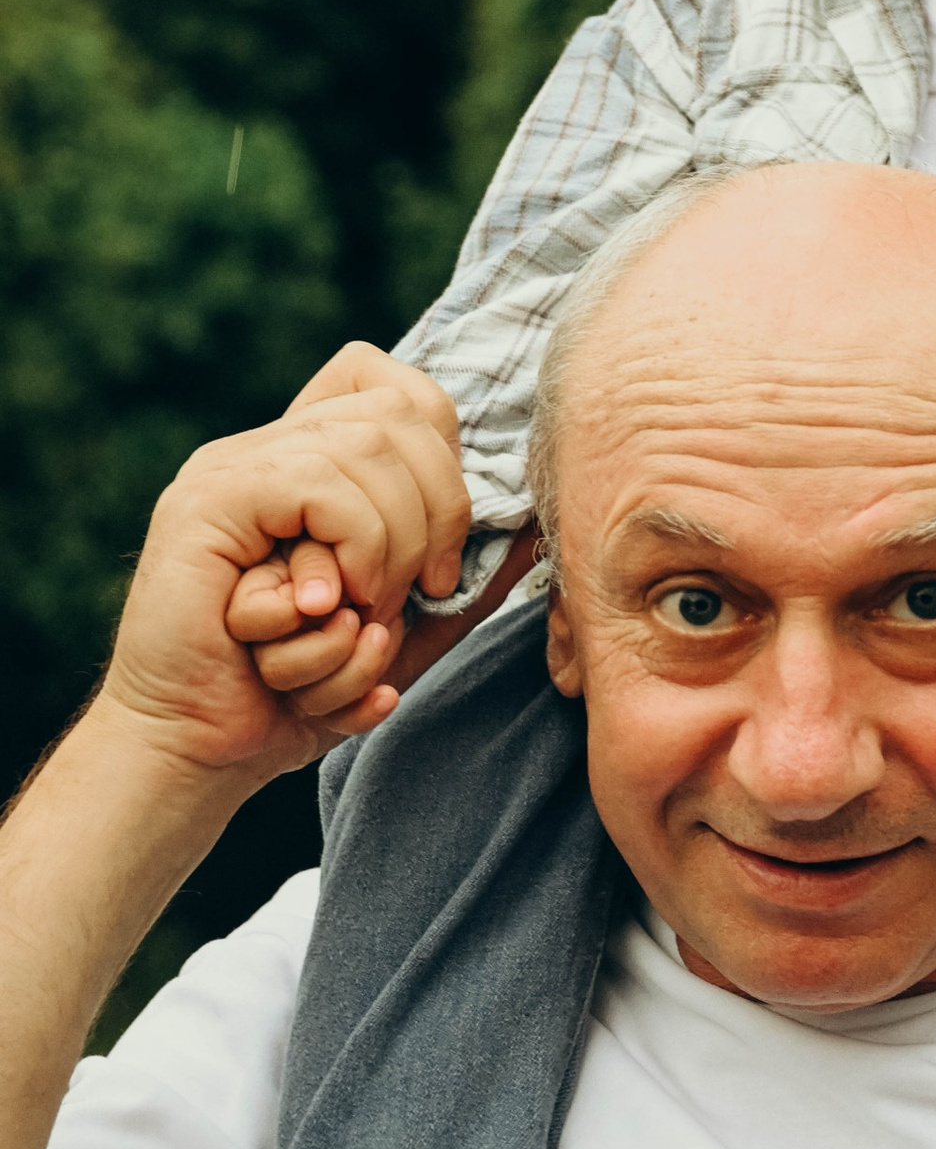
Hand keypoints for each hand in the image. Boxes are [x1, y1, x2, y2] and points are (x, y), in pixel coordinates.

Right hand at [107, 345, 469, 791]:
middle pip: (399, 415)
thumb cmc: (289, 698)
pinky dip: (348, 553)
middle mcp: (266, 449)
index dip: (445, 458)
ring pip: (366, 447)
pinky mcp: (207, 501)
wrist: (193, 754)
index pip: (400, 393)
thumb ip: (458, 583)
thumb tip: (530, 528)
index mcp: (306, 466)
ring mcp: (231, 467)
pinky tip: (323, 613)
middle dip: (435, 513)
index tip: (439, 557)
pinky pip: (317, 487)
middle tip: (409, 598)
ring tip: (358, 618)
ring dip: (389, 549)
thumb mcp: (397, 632)